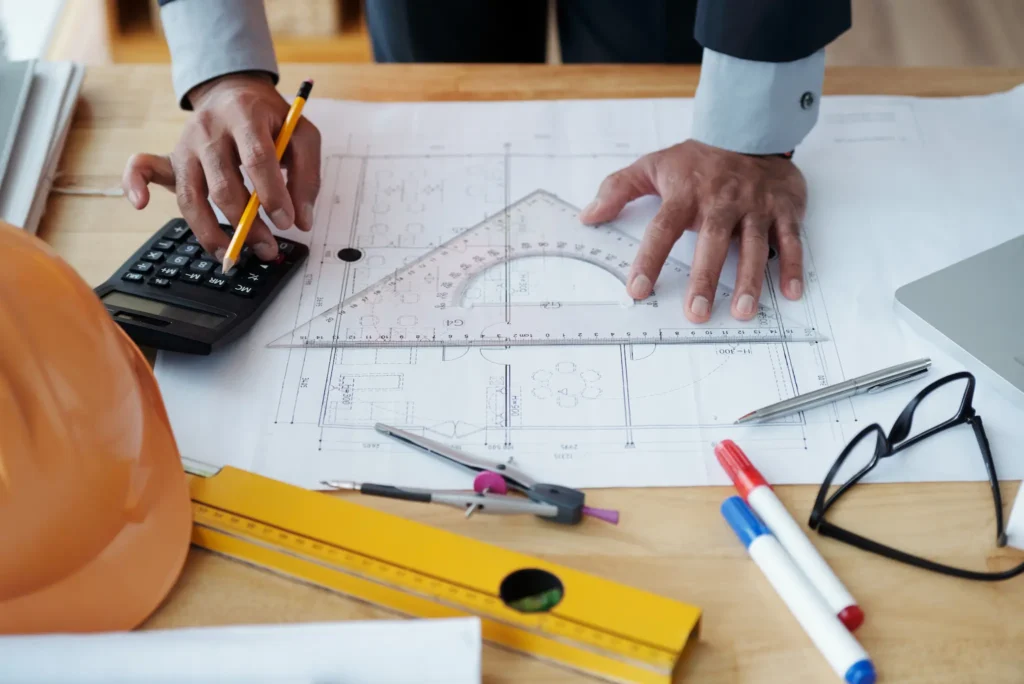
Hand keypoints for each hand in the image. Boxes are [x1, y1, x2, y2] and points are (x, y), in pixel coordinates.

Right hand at [122, 73, 321, 260]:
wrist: (235, 92)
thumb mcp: (301, 136)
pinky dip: (134, 184)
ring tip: (230, 255)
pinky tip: (141, 205)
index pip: (257, 159)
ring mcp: (186, 142)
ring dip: (210, 231)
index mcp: (245, 116)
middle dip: (246, 224)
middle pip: (223, 185)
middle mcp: (210, 129)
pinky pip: (143, 168)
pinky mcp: (171, 155)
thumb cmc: (271, 120)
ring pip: (191, 194)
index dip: (272, 195)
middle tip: (267, 248)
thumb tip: (301, 220)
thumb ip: (307, 176)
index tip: (286, 222)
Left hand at [579, 140, 806, 322]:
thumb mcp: (654, 165)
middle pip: (713, 241)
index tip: (637, 289)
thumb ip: (618, 190)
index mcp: (687, 193)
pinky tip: (791, 293)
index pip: (663, 228)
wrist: (751, 128)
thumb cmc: (698, 159)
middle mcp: (722, 201)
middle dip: (705, 278)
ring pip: (755, 245)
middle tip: (697, 312)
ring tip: (742, 311)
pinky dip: (793, 266)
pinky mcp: (784, 209)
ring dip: (750, 279)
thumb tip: (588, 216)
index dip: (650, 259)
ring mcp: (756, 206)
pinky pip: (791, 240)